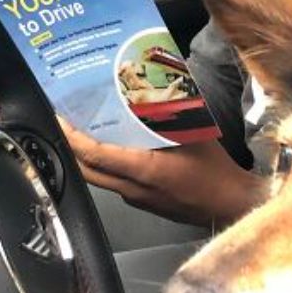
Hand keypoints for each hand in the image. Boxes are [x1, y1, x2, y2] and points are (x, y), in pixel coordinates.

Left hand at [59, 121, 264, 227]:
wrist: (230, 205)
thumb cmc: (215, 171)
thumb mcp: (195, 135)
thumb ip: (173, 114)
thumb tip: (158, 88)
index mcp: (143, 171)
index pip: (95, 155)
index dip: (73, 137)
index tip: (61, 118)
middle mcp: (133, 189)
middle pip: (87, 171)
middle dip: (70, 147)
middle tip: (64, 122)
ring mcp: (136, 199)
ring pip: (99, 178)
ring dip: (87, 157)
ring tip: (84, 131)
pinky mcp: (143, 202)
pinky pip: (115, 182)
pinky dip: (106, 165)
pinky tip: (114, 148)